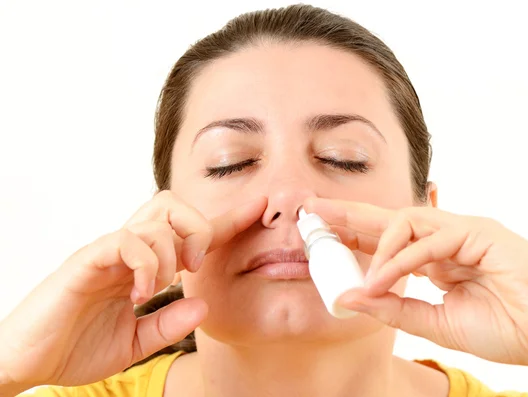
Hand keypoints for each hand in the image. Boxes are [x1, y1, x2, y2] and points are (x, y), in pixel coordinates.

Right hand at [0, 191, 266, 389]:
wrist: (27, 363)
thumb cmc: (74, 347)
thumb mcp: (135, 342)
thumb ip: (168, 324)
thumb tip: (203, 304)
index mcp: (140, 266)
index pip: (188, 233)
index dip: (225, 222)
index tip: (259, 211)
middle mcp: (127, 251)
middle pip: (172, 204)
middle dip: (198, 227)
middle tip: (195, 266)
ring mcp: (106, 253)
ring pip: (154, 218)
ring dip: (172, 250)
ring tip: (162, 285)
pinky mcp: (85, 262)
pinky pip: (124, 241)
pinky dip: (144, 263)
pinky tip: (141, 293)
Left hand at [303, 198, 527, 369]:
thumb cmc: (505, 329)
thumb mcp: (435, 322)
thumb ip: (393, 309)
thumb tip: (348, 298)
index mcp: (436, 259)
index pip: (387, 239)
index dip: (353, 235)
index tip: (320, 235)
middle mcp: (446, 239)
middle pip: (388, 219)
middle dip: (349, 215)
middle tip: (313, 210)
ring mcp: (463, 231)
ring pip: (407, 220)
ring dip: (375, 244)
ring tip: (354, 269)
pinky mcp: (480, 232)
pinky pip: (430, 239)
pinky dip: (402, 259)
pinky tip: (383, 277)